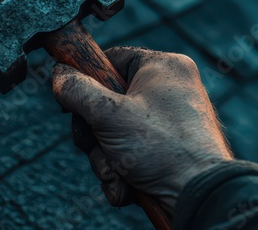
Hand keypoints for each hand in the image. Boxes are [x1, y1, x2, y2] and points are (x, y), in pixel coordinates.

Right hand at [51, 46, 232, 212]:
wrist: (199, 198)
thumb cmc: (162, 148)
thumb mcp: (109, 114)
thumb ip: (77, 90)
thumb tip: (58, 75)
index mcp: (162, 68)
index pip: (111, 58)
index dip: (86, 77)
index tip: (69, 95)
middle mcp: (166, 91)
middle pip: (106, 100)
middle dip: (94, 133)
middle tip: (96, 144)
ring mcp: (165, 122)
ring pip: (112, 131)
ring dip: (104, 157)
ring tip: (116, 173)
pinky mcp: (164, 148)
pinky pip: (127, 151)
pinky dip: (120, 170)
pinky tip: (127, 186)